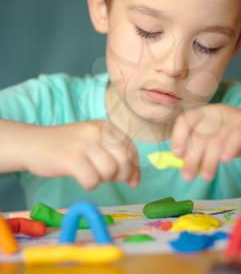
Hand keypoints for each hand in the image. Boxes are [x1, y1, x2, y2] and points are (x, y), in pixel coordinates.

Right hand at [21, 120, 139, 188]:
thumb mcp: (94, 142)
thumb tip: (135, 180)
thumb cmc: (68, 146)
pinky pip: (92, 180)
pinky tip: (82, 179)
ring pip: (110, 171)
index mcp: (105, 126)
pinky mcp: (71, 158)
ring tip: (92, 175)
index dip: (135, 167)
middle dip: (123, 176)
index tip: (132, 180)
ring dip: (104, 179)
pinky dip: (90, 185)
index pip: (131, 148)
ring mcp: (84, 144)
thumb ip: (115, 155)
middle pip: (124, 161)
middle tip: (111, 180)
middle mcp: (97, 132)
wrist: (33, 143)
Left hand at [172, 104, 240, 181]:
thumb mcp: (215, 141)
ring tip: (206, 176)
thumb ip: (199, 148)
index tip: (178, 155)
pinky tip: (225, 160)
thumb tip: (180, 162)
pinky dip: (229, 148)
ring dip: (209, 160)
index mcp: (204, 114)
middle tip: (187, 176)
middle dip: (191, 157)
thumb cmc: (236, 137)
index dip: (178, 137)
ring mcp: (233, 118)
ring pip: (216, 139)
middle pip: (199, 135)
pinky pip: (236, 136)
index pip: (185, 120)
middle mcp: (216, 113)